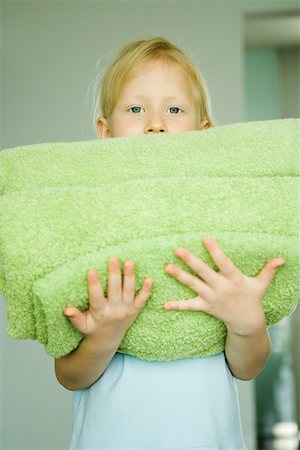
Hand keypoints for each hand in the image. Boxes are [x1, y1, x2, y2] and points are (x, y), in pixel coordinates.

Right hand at [64, 257, 152, 338]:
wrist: (109, 338)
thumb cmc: (93, 327)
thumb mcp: (82, 325)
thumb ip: (75, 318)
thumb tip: (67, 310)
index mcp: (100, 313)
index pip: (96, 297)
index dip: (94, 284)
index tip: (91, 270)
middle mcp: (115, 311)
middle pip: (115, 290)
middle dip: (114, 274)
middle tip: (113, 258)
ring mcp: (127, 310)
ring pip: (129, 291)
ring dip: (130, 276)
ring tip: (129, 262)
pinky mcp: (135, 310)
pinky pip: (143, 300)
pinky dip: (147, 290)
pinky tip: (150, 279)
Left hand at [163, 237, 284, 335]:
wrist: (247, 323)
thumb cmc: (253, 299)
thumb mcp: (261, 284)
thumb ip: (268, 270)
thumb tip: (281, 259)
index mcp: (234, 279)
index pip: (223, 263)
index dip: (215, 251)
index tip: (205, 238)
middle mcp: (221, 288)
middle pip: (204, 272)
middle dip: (190, 261)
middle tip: (177, 250)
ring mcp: (212, 298)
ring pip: (194, 285)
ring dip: (180, 276)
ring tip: (167, 267)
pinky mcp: (205, 307)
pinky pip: (189, 306)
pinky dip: (177, 305)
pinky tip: (164, 304)